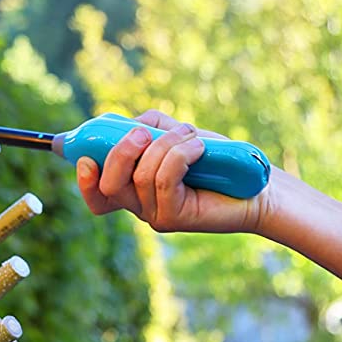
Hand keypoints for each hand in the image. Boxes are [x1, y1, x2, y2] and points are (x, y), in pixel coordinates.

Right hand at [75, 109, 271, 234]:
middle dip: (121, 152)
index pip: (98, 195)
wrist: (256, 184)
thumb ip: (150, 125)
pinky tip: (198, 148)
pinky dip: (179, 154)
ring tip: (190, 135)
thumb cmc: (219, 160)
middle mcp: (140, 206)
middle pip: (108, 185)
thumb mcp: (177, 135)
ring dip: (165, 144)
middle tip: (143, 133)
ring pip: (140, 176)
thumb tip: (131, 123)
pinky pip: (163, 180)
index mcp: (135, 189)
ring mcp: (156, 215)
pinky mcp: (175, 218)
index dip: (85, 181)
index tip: (84, 158)